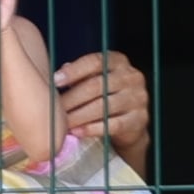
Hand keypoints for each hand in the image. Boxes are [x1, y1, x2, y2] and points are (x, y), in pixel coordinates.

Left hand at [55, 48, 151, 165]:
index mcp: (119, 62)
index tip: (55, 81)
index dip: (74, 71)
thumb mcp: (96, 80)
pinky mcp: (139, 120)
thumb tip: (59, 74)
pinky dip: (92, 129)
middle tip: (53, 110)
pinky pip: (112, 125)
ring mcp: (138, 98)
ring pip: (103, 106)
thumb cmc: (107, 96)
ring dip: (78, 116)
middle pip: (97, 85)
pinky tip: (77, 132)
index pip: (96, 61)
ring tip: (62, 124)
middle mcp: (132, 77)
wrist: (131, 122)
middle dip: (72, 98)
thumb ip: (80, 75)